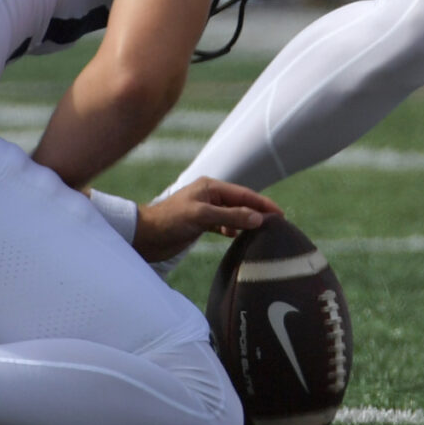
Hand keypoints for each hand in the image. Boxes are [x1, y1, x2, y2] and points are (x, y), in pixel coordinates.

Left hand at [132, 177, 282, 263]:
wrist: (143, 236)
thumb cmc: (169, 221)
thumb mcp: (201, 216)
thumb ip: (230, 217)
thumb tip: (257, 219)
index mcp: (211, 187)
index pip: (244, 194)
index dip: (263, 204)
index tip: (280, 214)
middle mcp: (210, 196)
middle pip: (240, 203)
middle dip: (257, 212)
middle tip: (276, 224)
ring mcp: (205, 210)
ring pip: (233, 214)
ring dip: (246, 221)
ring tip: (262, 232)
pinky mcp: (199, 224)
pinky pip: (223, 225)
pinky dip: (233, 230)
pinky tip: (239, 237)